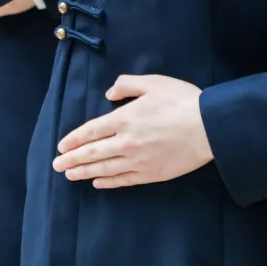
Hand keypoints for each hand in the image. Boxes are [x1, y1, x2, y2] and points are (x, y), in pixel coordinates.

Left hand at [53, 75, 212, 188]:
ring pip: (105, 169)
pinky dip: (108, 182)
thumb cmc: (182, 101)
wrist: (210, 127)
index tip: (61, 146)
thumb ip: (126, 84)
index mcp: (124, 119)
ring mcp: (139, 161)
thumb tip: (109, 94)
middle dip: (72, 159)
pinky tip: (97, 182)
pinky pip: (124, 180)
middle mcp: (127, 142)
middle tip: (56, 165)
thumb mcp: (153, 83)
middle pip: (93, 153)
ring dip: (84, 172)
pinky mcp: (152, 174)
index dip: (74, 139)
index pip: (91, 131)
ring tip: (69, 175)